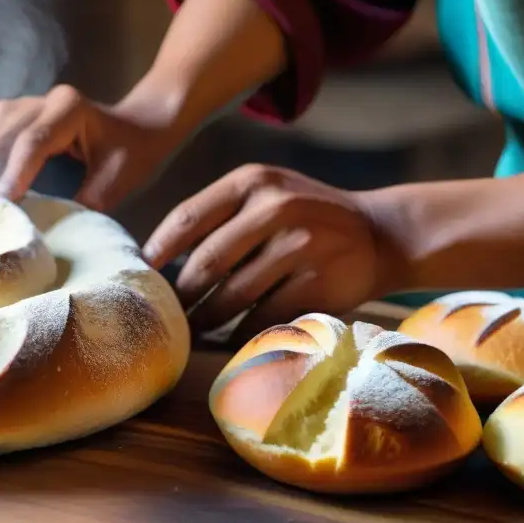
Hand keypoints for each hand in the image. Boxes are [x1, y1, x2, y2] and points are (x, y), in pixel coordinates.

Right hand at [0, 84, 180, 211]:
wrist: (130, 125)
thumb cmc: (129, 152)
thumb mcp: (120, 177)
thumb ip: (91, 200)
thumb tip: (53, 234)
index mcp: (68, 106)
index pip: (31, 141)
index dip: (14, 175)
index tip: (3, 208)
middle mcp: (33, 102)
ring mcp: (8, 108)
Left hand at [142, 165, 397, 341]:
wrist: (381, 233)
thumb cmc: (306, 215)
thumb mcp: (266, 193)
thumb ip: (220, 214)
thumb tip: (158, 257)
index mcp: (252, 182)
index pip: (189, 217)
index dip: (159, 251)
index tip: (142, 275)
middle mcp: (276, 208)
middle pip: (207, 263)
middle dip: (181, 296)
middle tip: (166, 314)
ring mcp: (301, 246)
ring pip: (233, 296)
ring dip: (206, 320)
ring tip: (191, 331)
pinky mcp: (319, 283)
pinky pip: (264, 318)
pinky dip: (242, 335)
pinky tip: (229, 341)